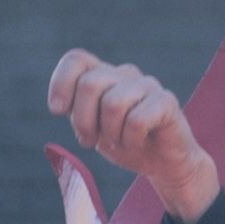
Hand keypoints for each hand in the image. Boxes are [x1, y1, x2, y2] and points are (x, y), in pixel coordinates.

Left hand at [48, 52, 224, 222]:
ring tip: (118, 142)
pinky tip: (137, 142)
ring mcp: (147, 85)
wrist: (164, 163)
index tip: (58, 111)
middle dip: (83, 120)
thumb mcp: (92, 129)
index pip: (77, 60)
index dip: (61, 83)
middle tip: (90, 140)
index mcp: (104, 75)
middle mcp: (124, 74)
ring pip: (113, 103)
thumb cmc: (125, 143)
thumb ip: (76, 112)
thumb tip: (58, 106)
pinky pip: (137, 120)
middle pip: (89, 84)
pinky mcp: (166, 101)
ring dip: (110, 133)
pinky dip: (131, 140)